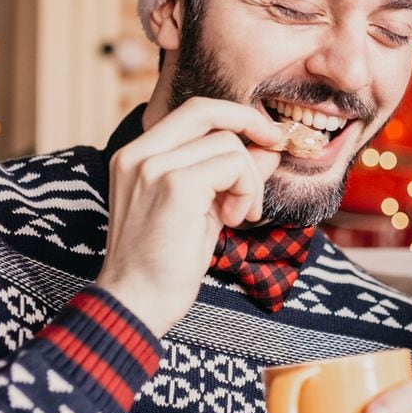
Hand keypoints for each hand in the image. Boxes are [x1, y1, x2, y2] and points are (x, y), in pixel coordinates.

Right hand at [96, 98, 284, 336]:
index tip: (264, 137)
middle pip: (206, 109)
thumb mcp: (203, 207)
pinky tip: (233, 219)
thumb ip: (230, 173)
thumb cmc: (166, 262)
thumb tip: (268, 147)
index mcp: (136, 156)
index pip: (192, 112)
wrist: (137, 303)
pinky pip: (233, 166)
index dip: (234, 116)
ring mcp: (153, 167)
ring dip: (249, 179)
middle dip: (251, 122)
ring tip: (237, 214)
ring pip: (228, 143)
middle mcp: (138, 154)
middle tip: (275, 146)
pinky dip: (247, 190)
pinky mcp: (175, 186)